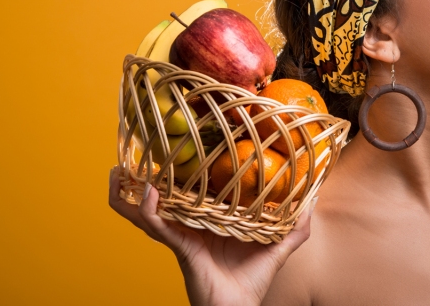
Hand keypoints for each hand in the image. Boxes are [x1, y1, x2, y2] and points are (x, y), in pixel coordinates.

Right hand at [108, 166, 314, 305]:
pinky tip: (148, 193)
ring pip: (147, 212)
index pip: (188, 193)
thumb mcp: (277, 247)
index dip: (179, 173)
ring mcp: (181, 236)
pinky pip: (159, 227)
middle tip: (130, 156)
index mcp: (207, 222)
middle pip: (158, 199)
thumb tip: (312, 202)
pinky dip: (149, 210)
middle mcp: (189, 227)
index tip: (176, 147)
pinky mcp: (180, 248)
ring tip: (117, 172)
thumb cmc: (252, 282)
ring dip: (129, 192)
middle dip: (140, 179)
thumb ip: (295, 227)